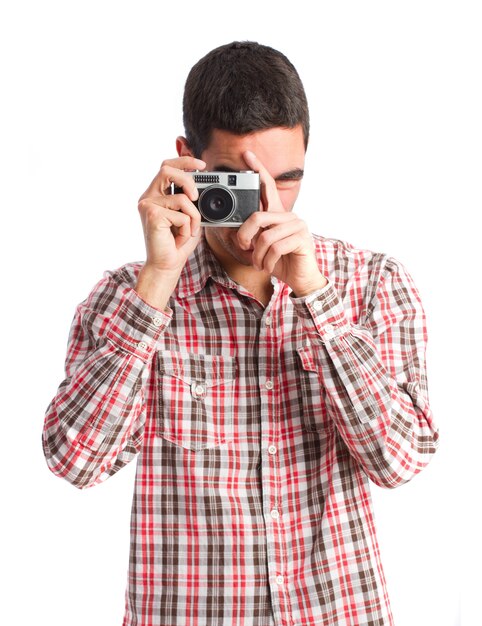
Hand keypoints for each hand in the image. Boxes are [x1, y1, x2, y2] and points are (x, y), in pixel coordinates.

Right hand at [135, 156, 205, 308]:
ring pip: (181, 198)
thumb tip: (202, 187)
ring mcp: (147, 205)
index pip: (167, 166)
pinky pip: (181, 214)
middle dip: (187, 179)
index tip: (202, 165)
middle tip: (197, 196)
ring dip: (193, 217)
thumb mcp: (189, 217)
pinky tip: (179, 238)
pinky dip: (187, 227)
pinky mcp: (152, 215)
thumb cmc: (177, 243)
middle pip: (167, 170)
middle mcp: (148, 197)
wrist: (167, 265)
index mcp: (156, 194)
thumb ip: (191, 200)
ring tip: (188, 231)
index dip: (184, 161)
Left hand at [238, 151, 327, 296]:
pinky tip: (269, 266)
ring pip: (265, 236)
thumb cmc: (281, 262)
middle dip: (245, 236)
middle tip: (244, 249)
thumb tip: (233, 230)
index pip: (268, 188)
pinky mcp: (302, 238)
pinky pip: (276, 247)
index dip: (258, 170)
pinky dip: (267, 261)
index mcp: (278, 215)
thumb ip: (252, 235)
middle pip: (257, 217)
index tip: (247, 156)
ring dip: (257, 255)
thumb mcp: (261, 247)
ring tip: (260, 263)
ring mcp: (297, 226)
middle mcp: (289, 216)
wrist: (300, 279)